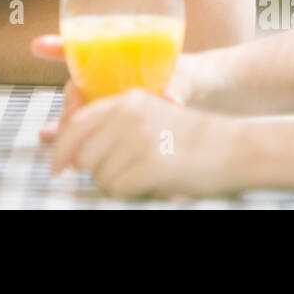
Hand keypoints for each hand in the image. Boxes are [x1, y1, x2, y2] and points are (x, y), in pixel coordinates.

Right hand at [31, 34, 191, 143]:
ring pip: (76, 110)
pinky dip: (66, 133)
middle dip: (70, 97)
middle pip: (75, 87)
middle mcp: (102, 76)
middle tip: (75, 101)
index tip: (38, 45)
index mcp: (114, 57)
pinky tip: (46, 136)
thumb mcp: (181, 74)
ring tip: (59, 130)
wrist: (192, 91)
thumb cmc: (183, 73)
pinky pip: (83, 126)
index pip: (80, 48)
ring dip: (65, 121)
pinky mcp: (107, 120)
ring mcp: (102, 99)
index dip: (56, 47)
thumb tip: (173, 100)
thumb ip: (175, 85)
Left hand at [49, 88, 241, 198]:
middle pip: (83, 156)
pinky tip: (151, 185)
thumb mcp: (150, 118)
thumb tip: (71, 155)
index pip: (77, 122)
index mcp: (127, 100)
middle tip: (123, 175)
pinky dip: (130, 194)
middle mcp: (129, 114)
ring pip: (99, 176)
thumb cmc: (192, 139)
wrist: (236, 148)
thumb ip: (115, 127)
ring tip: (143, 177)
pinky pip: (118, 189)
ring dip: (116, 184)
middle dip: (96, 172)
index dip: (61, 148)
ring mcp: (139, 138)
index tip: (57, 168)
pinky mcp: (151, 164)